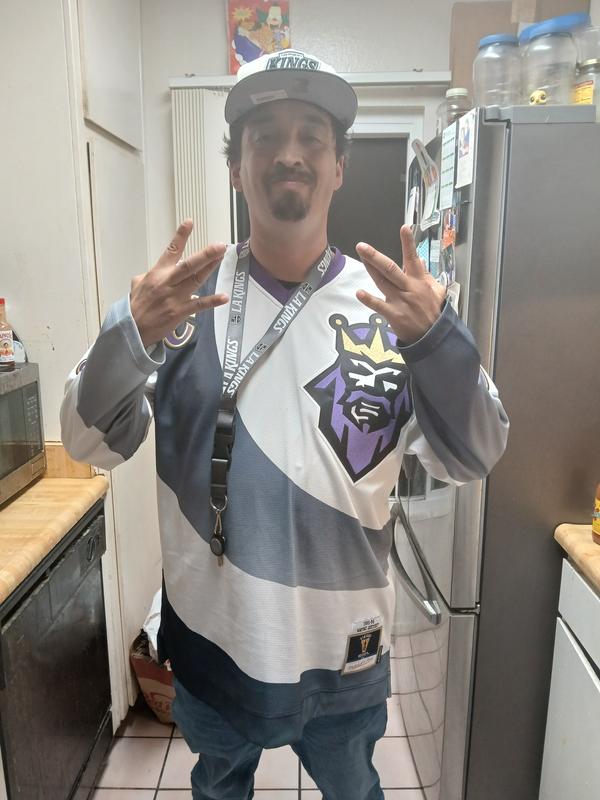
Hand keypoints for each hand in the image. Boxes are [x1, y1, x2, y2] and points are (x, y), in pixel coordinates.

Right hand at [130, 220, 228, 347]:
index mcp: (157, 273)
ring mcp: (175, 297)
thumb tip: (154, 271)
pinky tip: (224, 297)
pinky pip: (199, 305)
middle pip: (188, 265)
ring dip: (210, 269)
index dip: (181, 236)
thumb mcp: (137, 284)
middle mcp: (167, 282)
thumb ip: (149, 274)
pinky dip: (212, 301)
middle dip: (205, 255)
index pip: (171, 251)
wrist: (132, 329)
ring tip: (222, 258)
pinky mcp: (180, 312)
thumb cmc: (136, 306)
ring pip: (195, 280)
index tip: (189, 222)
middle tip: (219, 245)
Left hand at [355, 225, 445, 344]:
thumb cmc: (433, 312)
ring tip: (361, 256)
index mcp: (419, 281)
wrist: (433, 336)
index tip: (404, 227)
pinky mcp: (394, 315)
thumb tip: (419, 259)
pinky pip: (379, 306)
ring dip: (370, 269)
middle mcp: (409, 288)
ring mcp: (400, 301)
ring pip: (383, 282)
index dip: (408, 243)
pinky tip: (359, 293)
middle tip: (362, 246)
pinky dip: (369, 300)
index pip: (413, 258)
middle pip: (391, 268)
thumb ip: (426, 274)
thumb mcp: (437, 290)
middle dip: (375, 256)